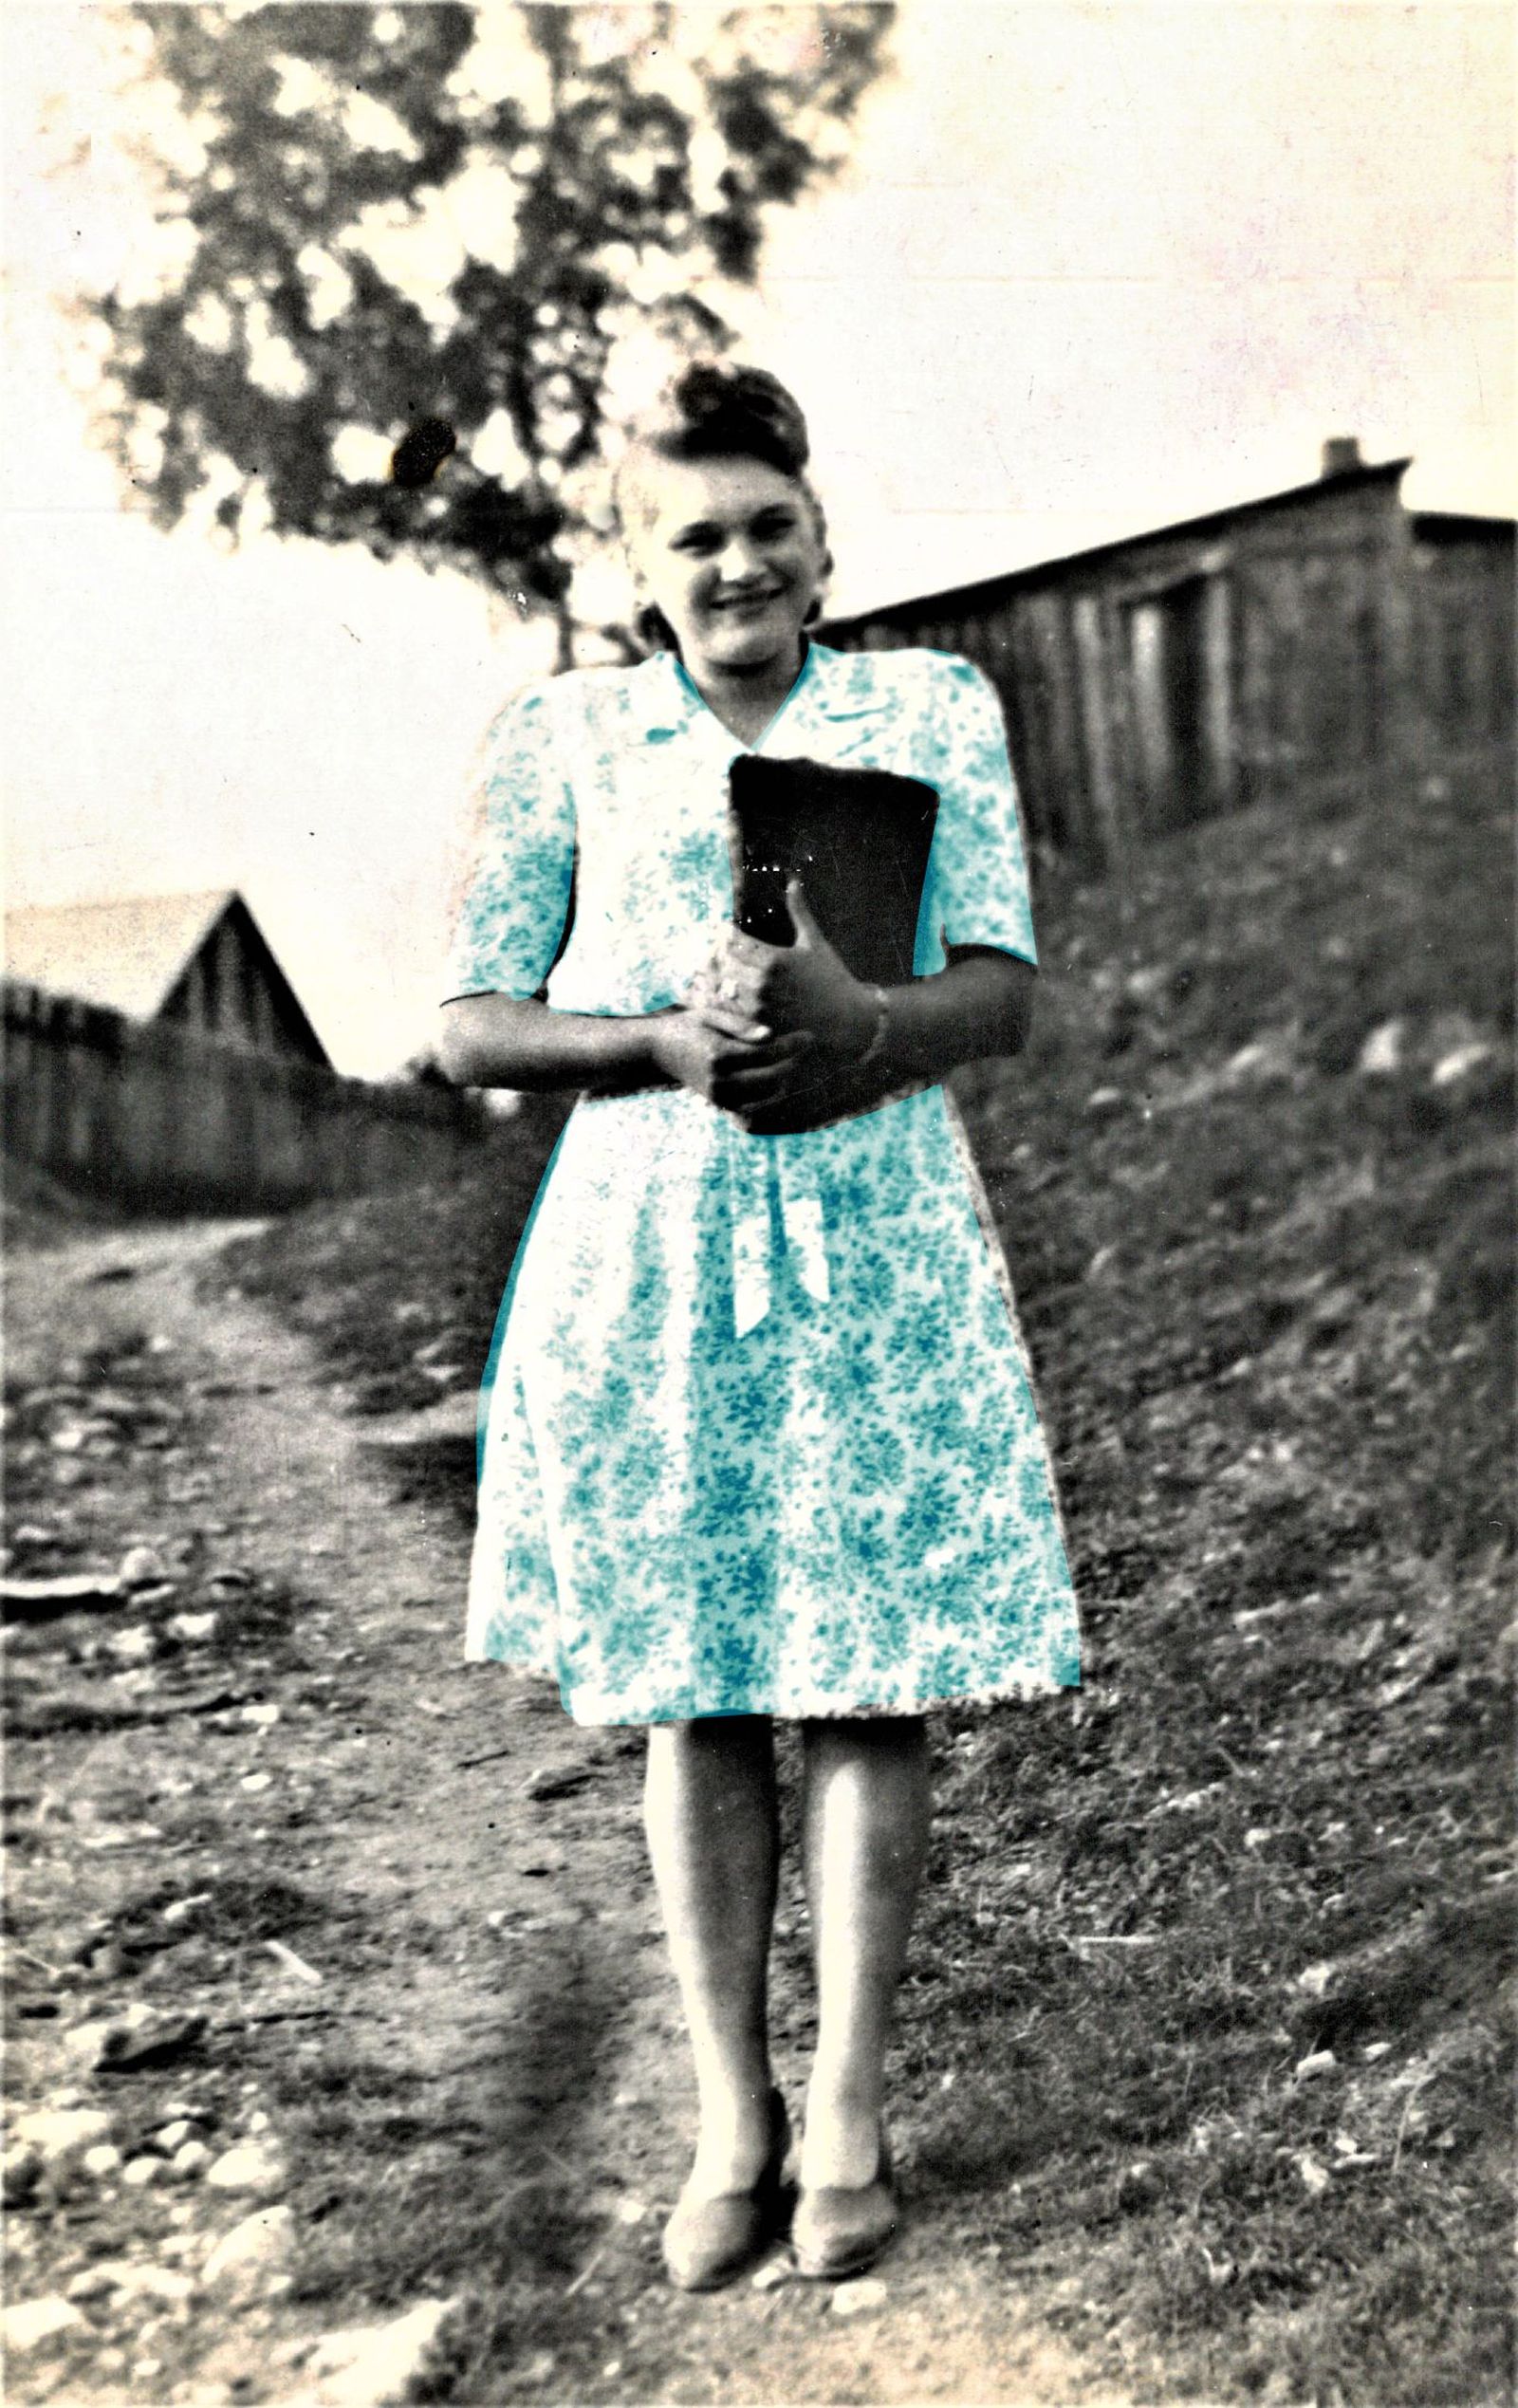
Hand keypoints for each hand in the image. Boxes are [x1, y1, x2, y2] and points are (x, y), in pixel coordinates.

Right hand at [650, 1006, 817, 1119]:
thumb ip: (740, 1025)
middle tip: (802, 1049)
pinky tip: (779, 1076)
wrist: (661, 1053)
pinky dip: (772, 1094)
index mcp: (718, 1054)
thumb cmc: (690, 1027)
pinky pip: (757, 1107)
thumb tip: (769, 1035)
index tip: (809, 1037)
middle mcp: (719, 1081)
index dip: (791, 1046)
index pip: (765, 1054)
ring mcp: (720, 1098)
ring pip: (767, 1096)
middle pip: (771, 1079)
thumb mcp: (711, 1016)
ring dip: (785, 1079)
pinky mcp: (722, 1106)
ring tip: (791, 1060)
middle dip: (792, 1064)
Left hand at [697, 879, 877, 1061]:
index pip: (733, 941)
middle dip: (714, 953)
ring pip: (720, 988)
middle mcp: (763, 985)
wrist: (846, 1020)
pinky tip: (717, 994)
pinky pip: (728, 1012)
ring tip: (707, 968)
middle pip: (722, 963)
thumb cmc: (831, 978)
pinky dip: (718, 1001)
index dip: (723, 932)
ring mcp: (758, 1009)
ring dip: (712, 977)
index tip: (721, 928)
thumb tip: (792, 880)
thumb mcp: (814, 942)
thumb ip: (798, 911)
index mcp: (774, 960)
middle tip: (708, 946)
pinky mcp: (756, 1028)